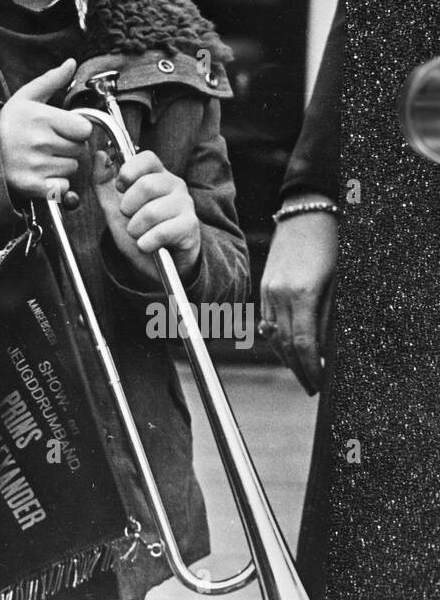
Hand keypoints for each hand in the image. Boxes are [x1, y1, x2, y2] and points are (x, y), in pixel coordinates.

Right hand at [0, 59, 92, 203]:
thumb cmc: (7, 123)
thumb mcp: (26, 97)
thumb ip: (51, 80)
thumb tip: (72, 63)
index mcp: (42, 117)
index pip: (84, 129)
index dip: (76, 129)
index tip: (62, 129)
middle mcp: (40, 141)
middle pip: (79, 149)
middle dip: (68, 146)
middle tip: (47, 143)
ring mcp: (36, 165)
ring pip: (71, 168)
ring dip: (61, 165)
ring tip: (41, 157)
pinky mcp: (32, 185)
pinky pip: (62, 187)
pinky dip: (55, 184)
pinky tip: (40, 174)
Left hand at [90, 147, 200, 282]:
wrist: (155, 264)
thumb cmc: (138, 230)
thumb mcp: (113, 205)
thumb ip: (103, 181)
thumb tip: (99, 155)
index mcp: (157, 175)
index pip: (147, 158)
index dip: (129, 171)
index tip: (120, 188)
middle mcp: (174, 186)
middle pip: (147, 185)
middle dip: (128, 207)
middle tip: (129, 218)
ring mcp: (185, 205)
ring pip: (152, 211)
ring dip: (136, 229)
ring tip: (138, 234)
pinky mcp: (190, 227)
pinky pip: (162, 232)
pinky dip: (146, 243)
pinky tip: (147, 245)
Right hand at [259, 203, 336, 395]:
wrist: (305, 213)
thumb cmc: (328, 243)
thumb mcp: (336, 282)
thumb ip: (327, 318)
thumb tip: (324, 350)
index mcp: (301, 294)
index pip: (303, 344)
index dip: (311, 368)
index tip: (318, 384)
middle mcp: (279, 294)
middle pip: (285, 344)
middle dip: (299, 369)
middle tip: (311, 387)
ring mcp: (268, 289)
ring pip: (273, 335)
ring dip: (286, 358)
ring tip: (301, 373)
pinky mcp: (263, 285)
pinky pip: (267, 320)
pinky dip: (276, 339)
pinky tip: (286, 348)